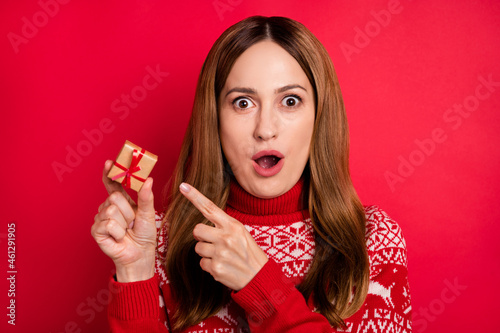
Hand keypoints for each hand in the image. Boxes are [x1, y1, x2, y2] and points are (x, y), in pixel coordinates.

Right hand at [91, 160, 156, 281]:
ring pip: (111, 210)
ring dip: (124, 223)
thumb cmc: (144, 236)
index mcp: (121, 201)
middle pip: (114, 197)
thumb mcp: (148, 214)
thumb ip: (147, 197)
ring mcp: (100, 218)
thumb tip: (148, 179)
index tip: (109, 162)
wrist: (139, 255)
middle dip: (128, 211)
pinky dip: (118, 232)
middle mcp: (108, 207)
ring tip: (126, 231)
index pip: (112, 183)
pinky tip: (119, 238)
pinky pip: (108, 223)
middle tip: (132, 223)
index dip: (110, 173)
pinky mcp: (96, 230)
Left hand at [179, 182, 267, 290]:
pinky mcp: (216, 268)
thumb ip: (224, 226)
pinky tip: (222, 266)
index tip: (183, 186)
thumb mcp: (242, 234)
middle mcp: (226, 237)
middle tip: (213, 242)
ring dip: (206, 252)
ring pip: (198, 248)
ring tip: (221, 256)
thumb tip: (202, 227)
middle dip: (201, 236)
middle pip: (197, 230)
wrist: (260, 277)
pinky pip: (201, 263)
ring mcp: (220, 253)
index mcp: (233, 225)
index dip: (194, 196)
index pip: (210, 208)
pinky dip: (209, 266)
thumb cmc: (249, 253)